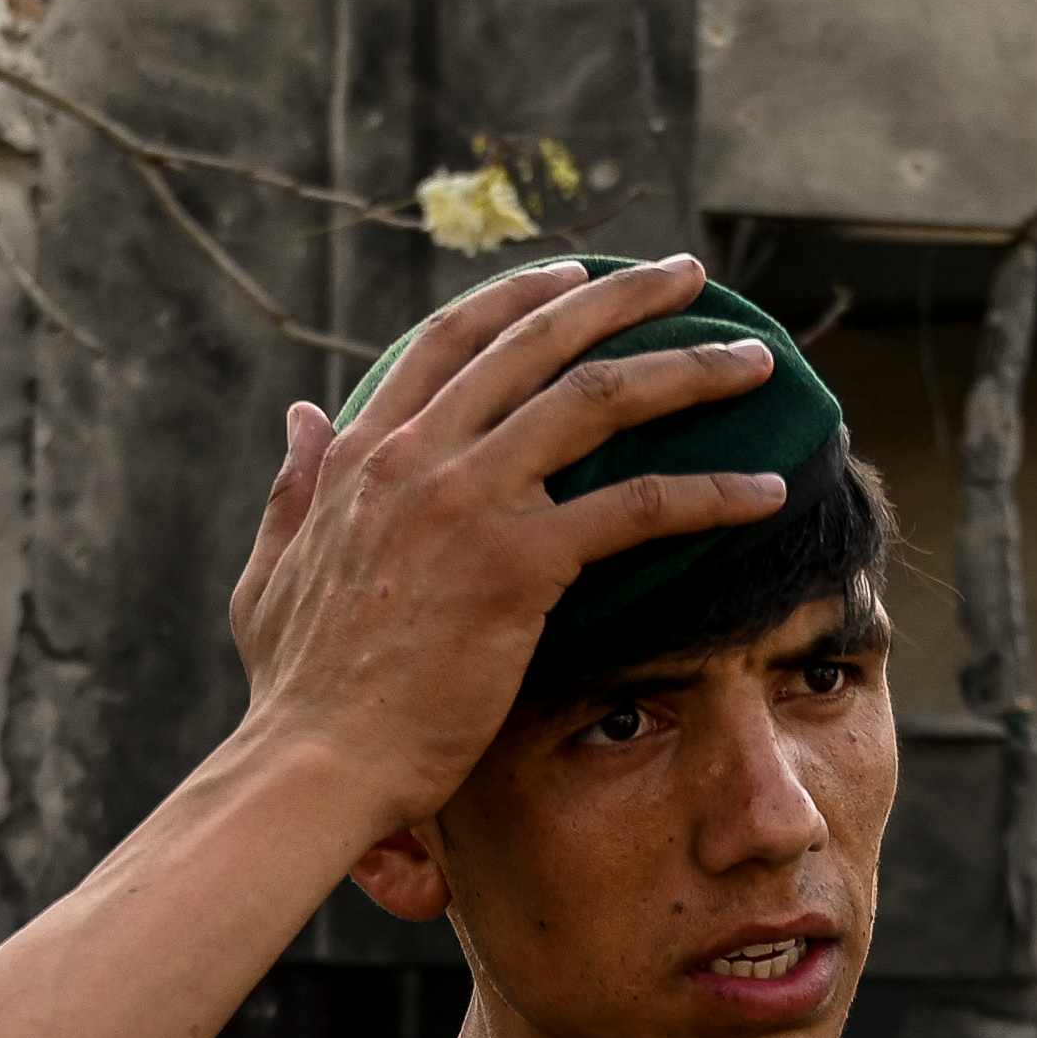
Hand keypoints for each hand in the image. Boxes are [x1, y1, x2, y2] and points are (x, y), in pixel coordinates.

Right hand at [224, 255, 783, 828]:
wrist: (316, 763)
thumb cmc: (298, 690)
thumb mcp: (271, 570)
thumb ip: (295, 487)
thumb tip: (302, 414)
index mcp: (364, 452)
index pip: (455, 339)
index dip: (521, 296)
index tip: (575, 274)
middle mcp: (418, 456)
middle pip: (540, 342)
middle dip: (625, 296)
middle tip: (689, 275)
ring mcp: (471, 502)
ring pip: (601, 400)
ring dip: (690, 371)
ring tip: (754, 363)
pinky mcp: (520, 565)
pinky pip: (637, 507)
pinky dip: (711, 493)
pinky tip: (765, 491)